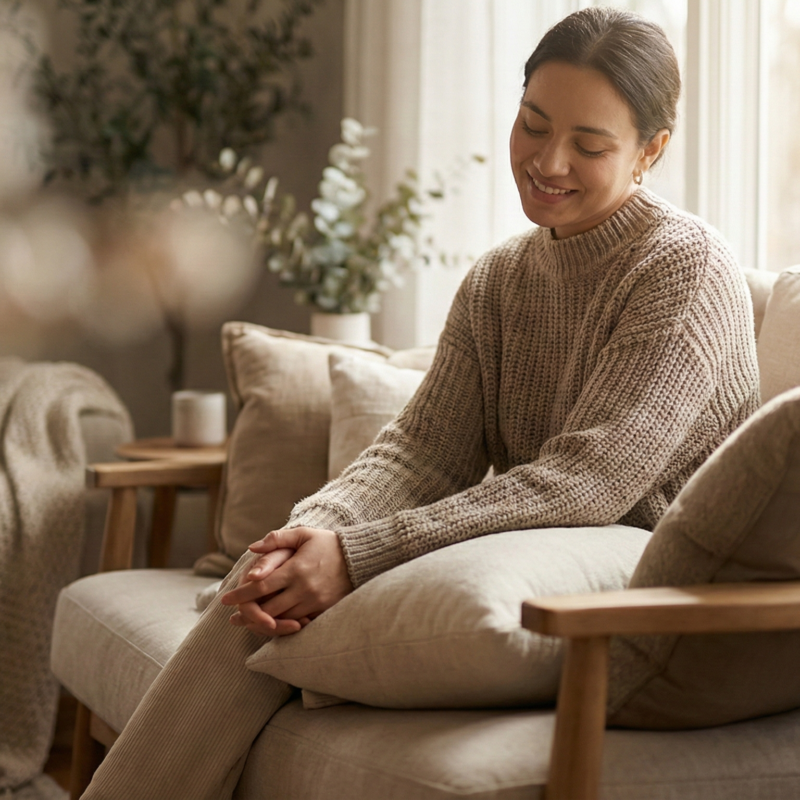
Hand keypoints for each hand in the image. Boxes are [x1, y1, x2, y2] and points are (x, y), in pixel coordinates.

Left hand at [221, 527, 352, 636]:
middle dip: (248, 614)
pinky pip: (300, 624)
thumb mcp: (303, 534)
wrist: (359, 558)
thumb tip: (252, 548)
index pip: (260, 586)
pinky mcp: (324, 610)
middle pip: (268, 608)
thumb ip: (277, 539)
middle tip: (232, 617)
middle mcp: (303, 589)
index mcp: (295, 569)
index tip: (225, 599)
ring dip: (263, 623)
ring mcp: (314, 602)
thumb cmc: (328, 543)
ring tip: (248, 623)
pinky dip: (284, 626)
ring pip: (282, 619)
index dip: (241, 594)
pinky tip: (273, 626)